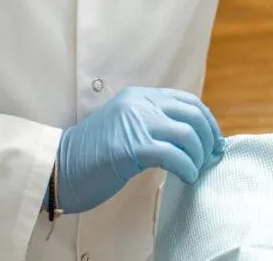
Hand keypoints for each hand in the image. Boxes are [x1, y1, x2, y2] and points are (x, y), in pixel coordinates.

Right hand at [52, 87, 224, 213]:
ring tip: (195, 170)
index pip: (188, 101)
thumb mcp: (128, 126)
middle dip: (208, 139)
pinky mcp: (131, 147)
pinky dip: (187, 167)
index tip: (214, 142)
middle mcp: (139, 103)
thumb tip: (194, 135)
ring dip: (198, 156)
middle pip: (193, 115)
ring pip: (187, 134)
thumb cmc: (93, 154)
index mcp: (140, 96)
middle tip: (208, 159)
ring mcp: (135, 123)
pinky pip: (174, 155)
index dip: (208, 122)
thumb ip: (155, 122)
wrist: (58, 167)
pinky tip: (186, 176)